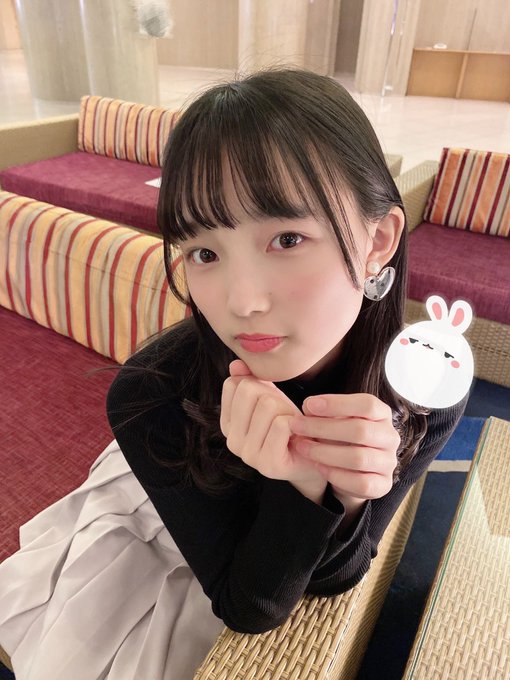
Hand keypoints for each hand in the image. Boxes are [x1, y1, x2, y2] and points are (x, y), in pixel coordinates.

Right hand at [221, 360, 327, 494]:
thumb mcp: (268, 397)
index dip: (259, 385)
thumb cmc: (288, 426)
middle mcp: (231, 441)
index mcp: (227, 424)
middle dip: (274, 396)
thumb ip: (249, 379)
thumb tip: (236, 364)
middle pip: (250, 391)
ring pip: (267, 406)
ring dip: (286, 411)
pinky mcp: (268, 464)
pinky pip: (281, 424)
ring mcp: (248, 455)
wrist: (310, 457)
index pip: (234, 384)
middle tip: (283, 415)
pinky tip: (295, 436)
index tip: (270, 403)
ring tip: (290, 427)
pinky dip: (294, 423)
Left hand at [289, 393, 399, 504]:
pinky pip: (361, 483)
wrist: (352, 470)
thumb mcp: (334, 419)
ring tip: (303, 447)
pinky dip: (336, 475)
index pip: (367, 404)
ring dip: (325, 452)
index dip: (337, 403)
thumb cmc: (341, 436)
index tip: (309, 405)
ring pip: (359, 458)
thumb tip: (309, 407)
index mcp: (382, 415)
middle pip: (360, 430)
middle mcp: (390, 437)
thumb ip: (323, 412)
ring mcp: (388, 462)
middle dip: (323, 428)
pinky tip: (318, 467)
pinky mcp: (383, 485)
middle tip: (297, 426)